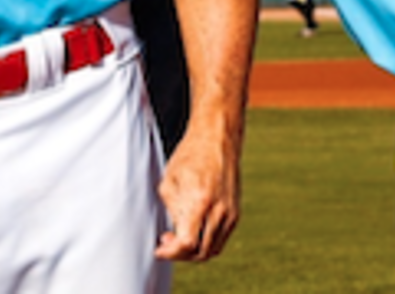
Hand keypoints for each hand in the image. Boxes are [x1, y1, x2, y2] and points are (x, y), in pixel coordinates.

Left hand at [155, 122, 239, 262]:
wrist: (217, 139)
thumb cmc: (190, 155)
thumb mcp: (169, 181)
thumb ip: (171, 210)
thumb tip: (171, 235)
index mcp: (199, 201)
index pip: (187, 243)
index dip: (171, 253)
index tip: (159, 249)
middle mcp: (218, 210)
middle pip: (200, 252)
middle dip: (180, 254)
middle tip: (166, 243)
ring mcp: (230, 213)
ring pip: (212, 250)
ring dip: (193, 251)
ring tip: (179, 237)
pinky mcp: (235, 213)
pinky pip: (220, 240)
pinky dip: (206, 243)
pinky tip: (193, 231)